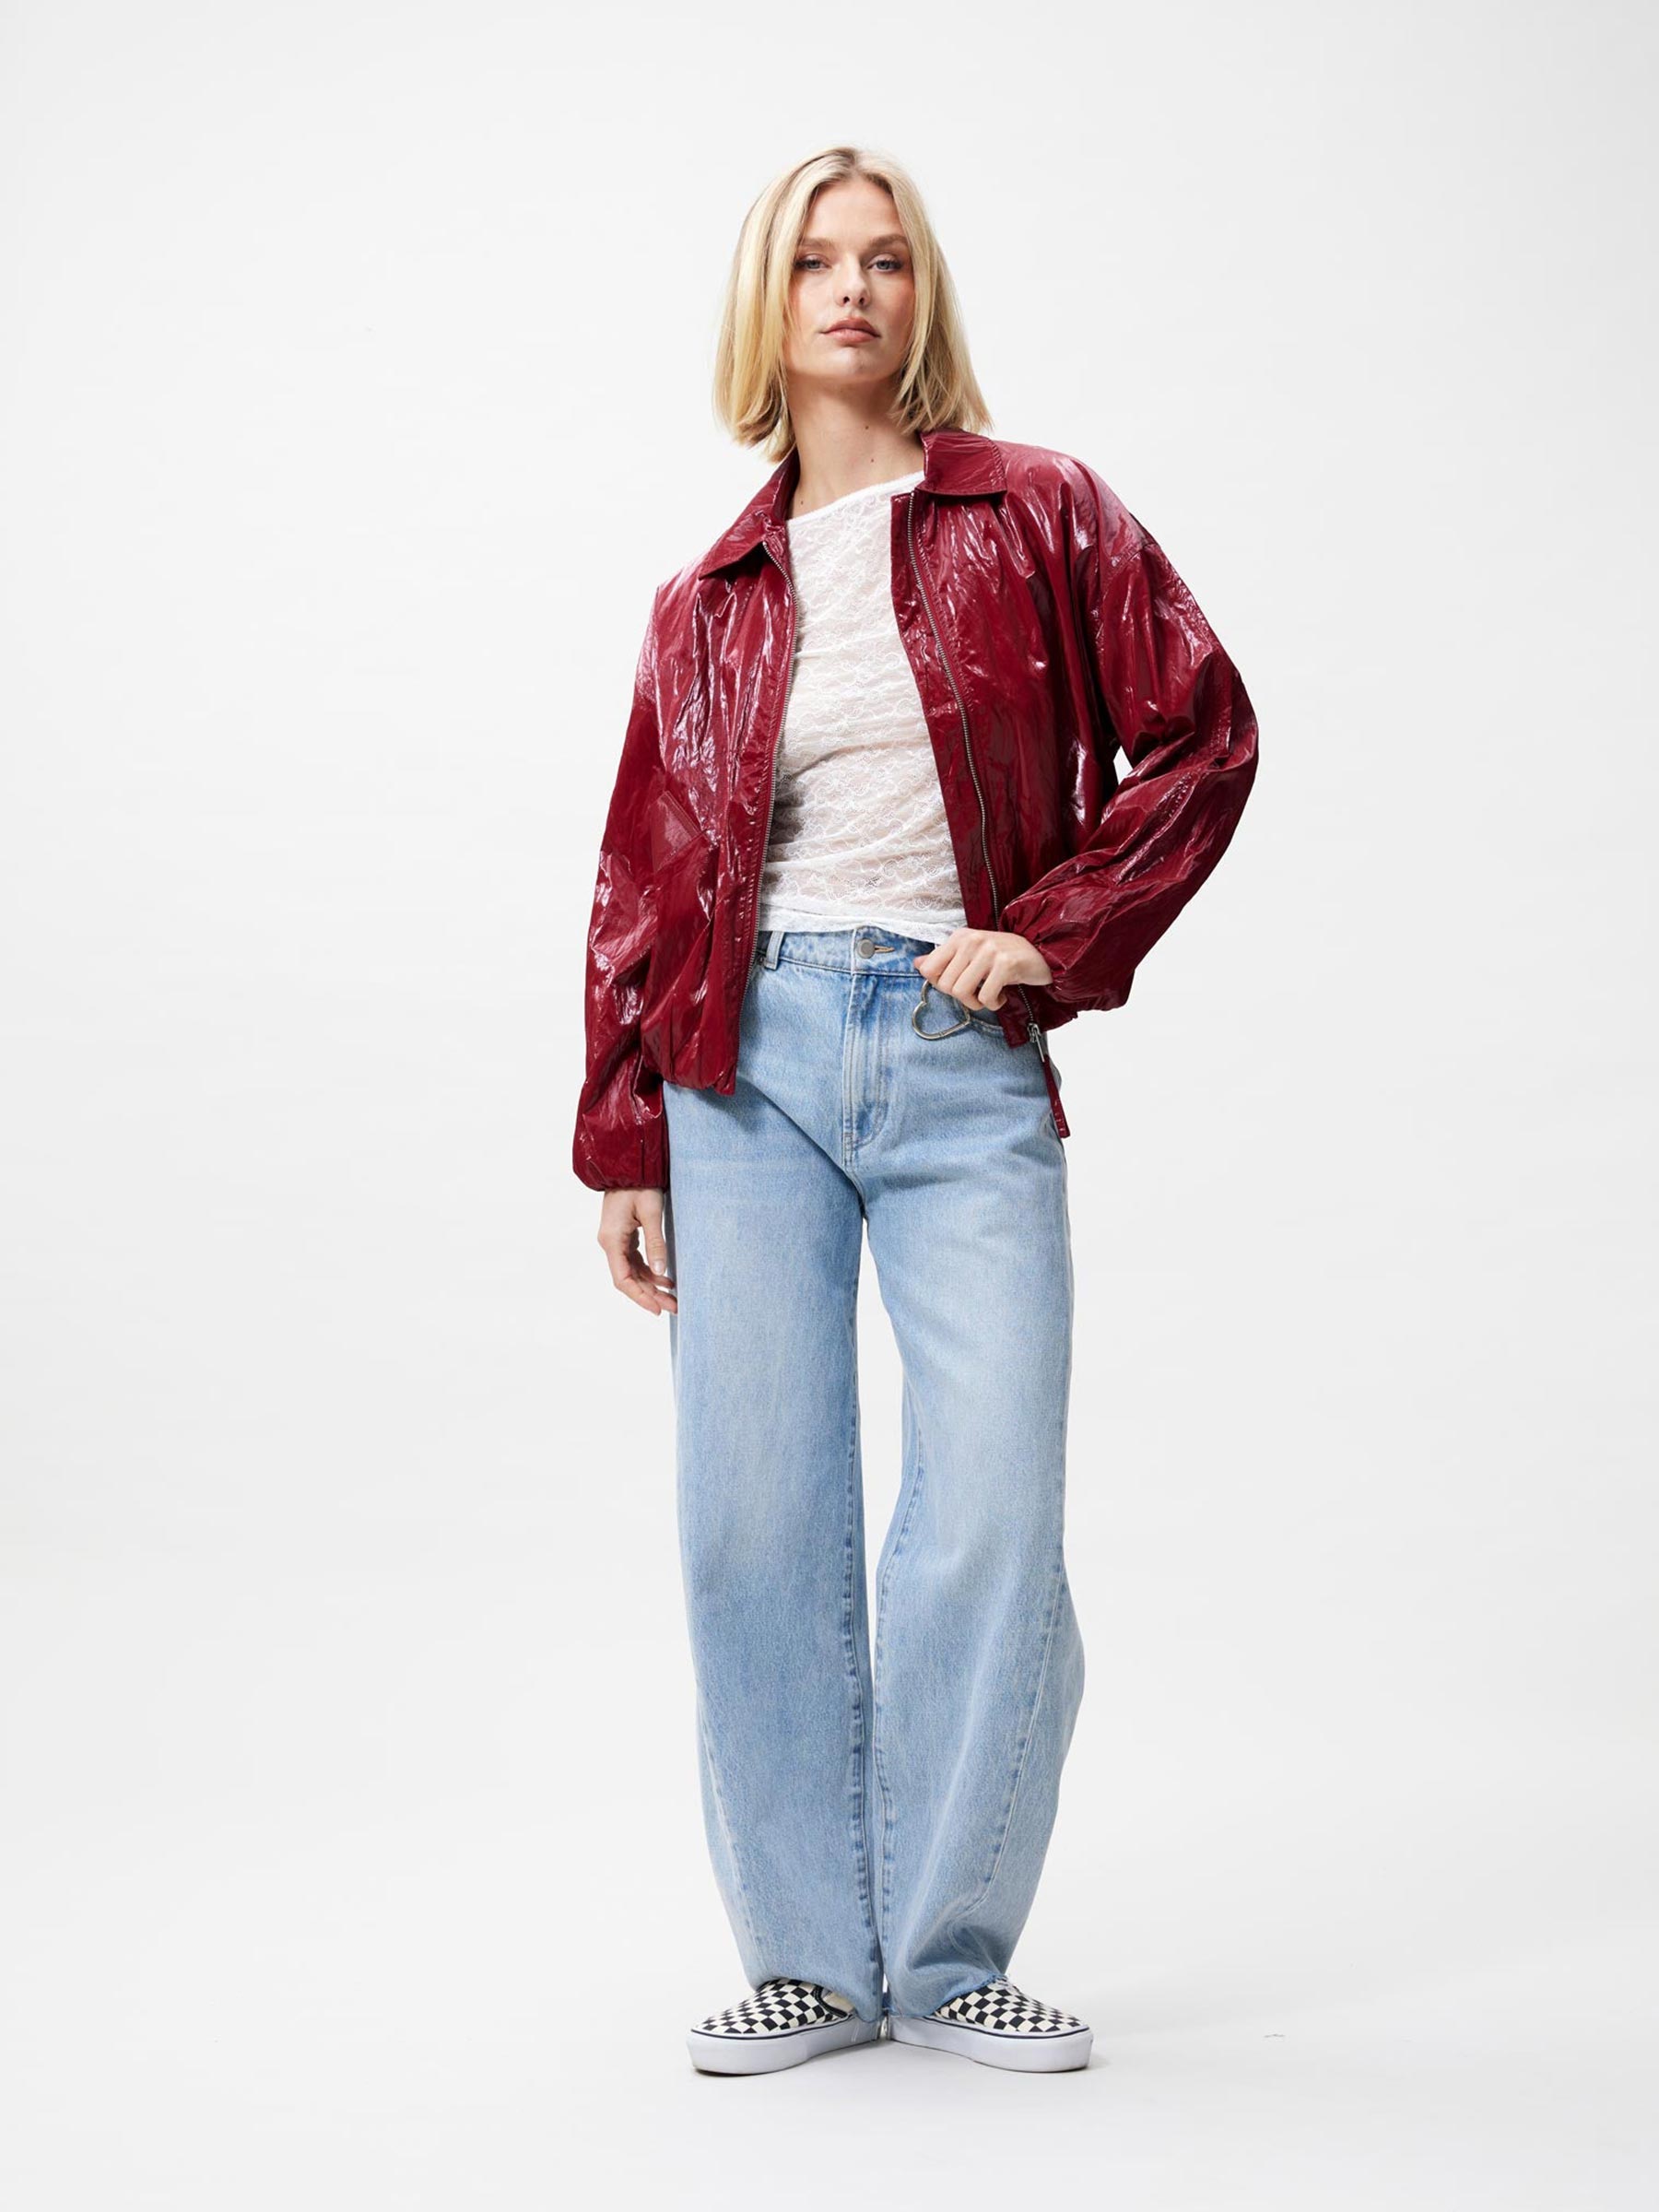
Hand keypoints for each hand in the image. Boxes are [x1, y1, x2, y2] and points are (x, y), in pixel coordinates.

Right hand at [597, 1186, 677, 1314]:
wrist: (626, 1165)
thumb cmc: (639, 1185)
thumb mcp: (651, 1213)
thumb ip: (655, 1243)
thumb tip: (661, 1271)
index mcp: (612, 1240)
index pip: (623, 1280)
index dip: (640, 1297)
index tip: (657, 1309)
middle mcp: (609, 1243)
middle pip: (628, 1279)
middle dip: (650, 1295)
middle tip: (674, 1307)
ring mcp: (615, 1240)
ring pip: (632, 1271)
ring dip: (651, 1285)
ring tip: (673, 1297)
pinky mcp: (622, 1236)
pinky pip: (634, 1260)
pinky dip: (650, 1270)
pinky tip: (666, 1279)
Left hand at [912, 929, 1052, 1013]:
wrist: (1040, 951)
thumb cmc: (1003, 956)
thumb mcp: (971, 953)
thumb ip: (944, 959)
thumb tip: (918, 964)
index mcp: (959, 937)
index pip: (928, 969)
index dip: (940, 984)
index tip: (957, 984)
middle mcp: (971, 941)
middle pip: (946, 985)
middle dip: (961, 997)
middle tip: (977, 992)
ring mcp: (989, 952)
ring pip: (962, 992)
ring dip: (976, 1003)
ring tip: (988, 995)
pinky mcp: (1006, 965)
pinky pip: (986, 998)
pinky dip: (994, 1004)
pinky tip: (1002, 995)